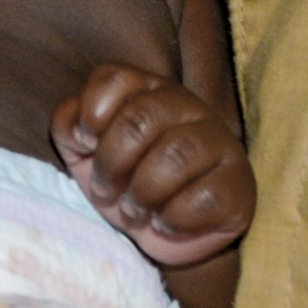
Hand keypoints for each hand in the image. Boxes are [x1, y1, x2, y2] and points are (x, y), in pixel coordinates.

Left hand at [55, 64, 252, 267]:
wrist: (164, 231)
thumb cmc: (125, 181)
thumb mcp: (85, 154)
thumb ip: (69, 127)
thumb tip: (76, 126)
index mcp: (147, 90)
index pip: (114, 76)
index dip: (92, 113)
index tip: (87, 145)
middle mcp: (187, 106)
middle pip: (141, 118)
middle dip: (111, 163)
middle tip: (106, 190)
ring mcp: (218, 143)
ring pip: (176, 154)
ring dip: (142, 192)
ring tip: (134, 210)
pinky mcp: (238, 185)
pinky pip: (205, 197)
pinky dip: (173, 218)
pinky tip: (164, 222)